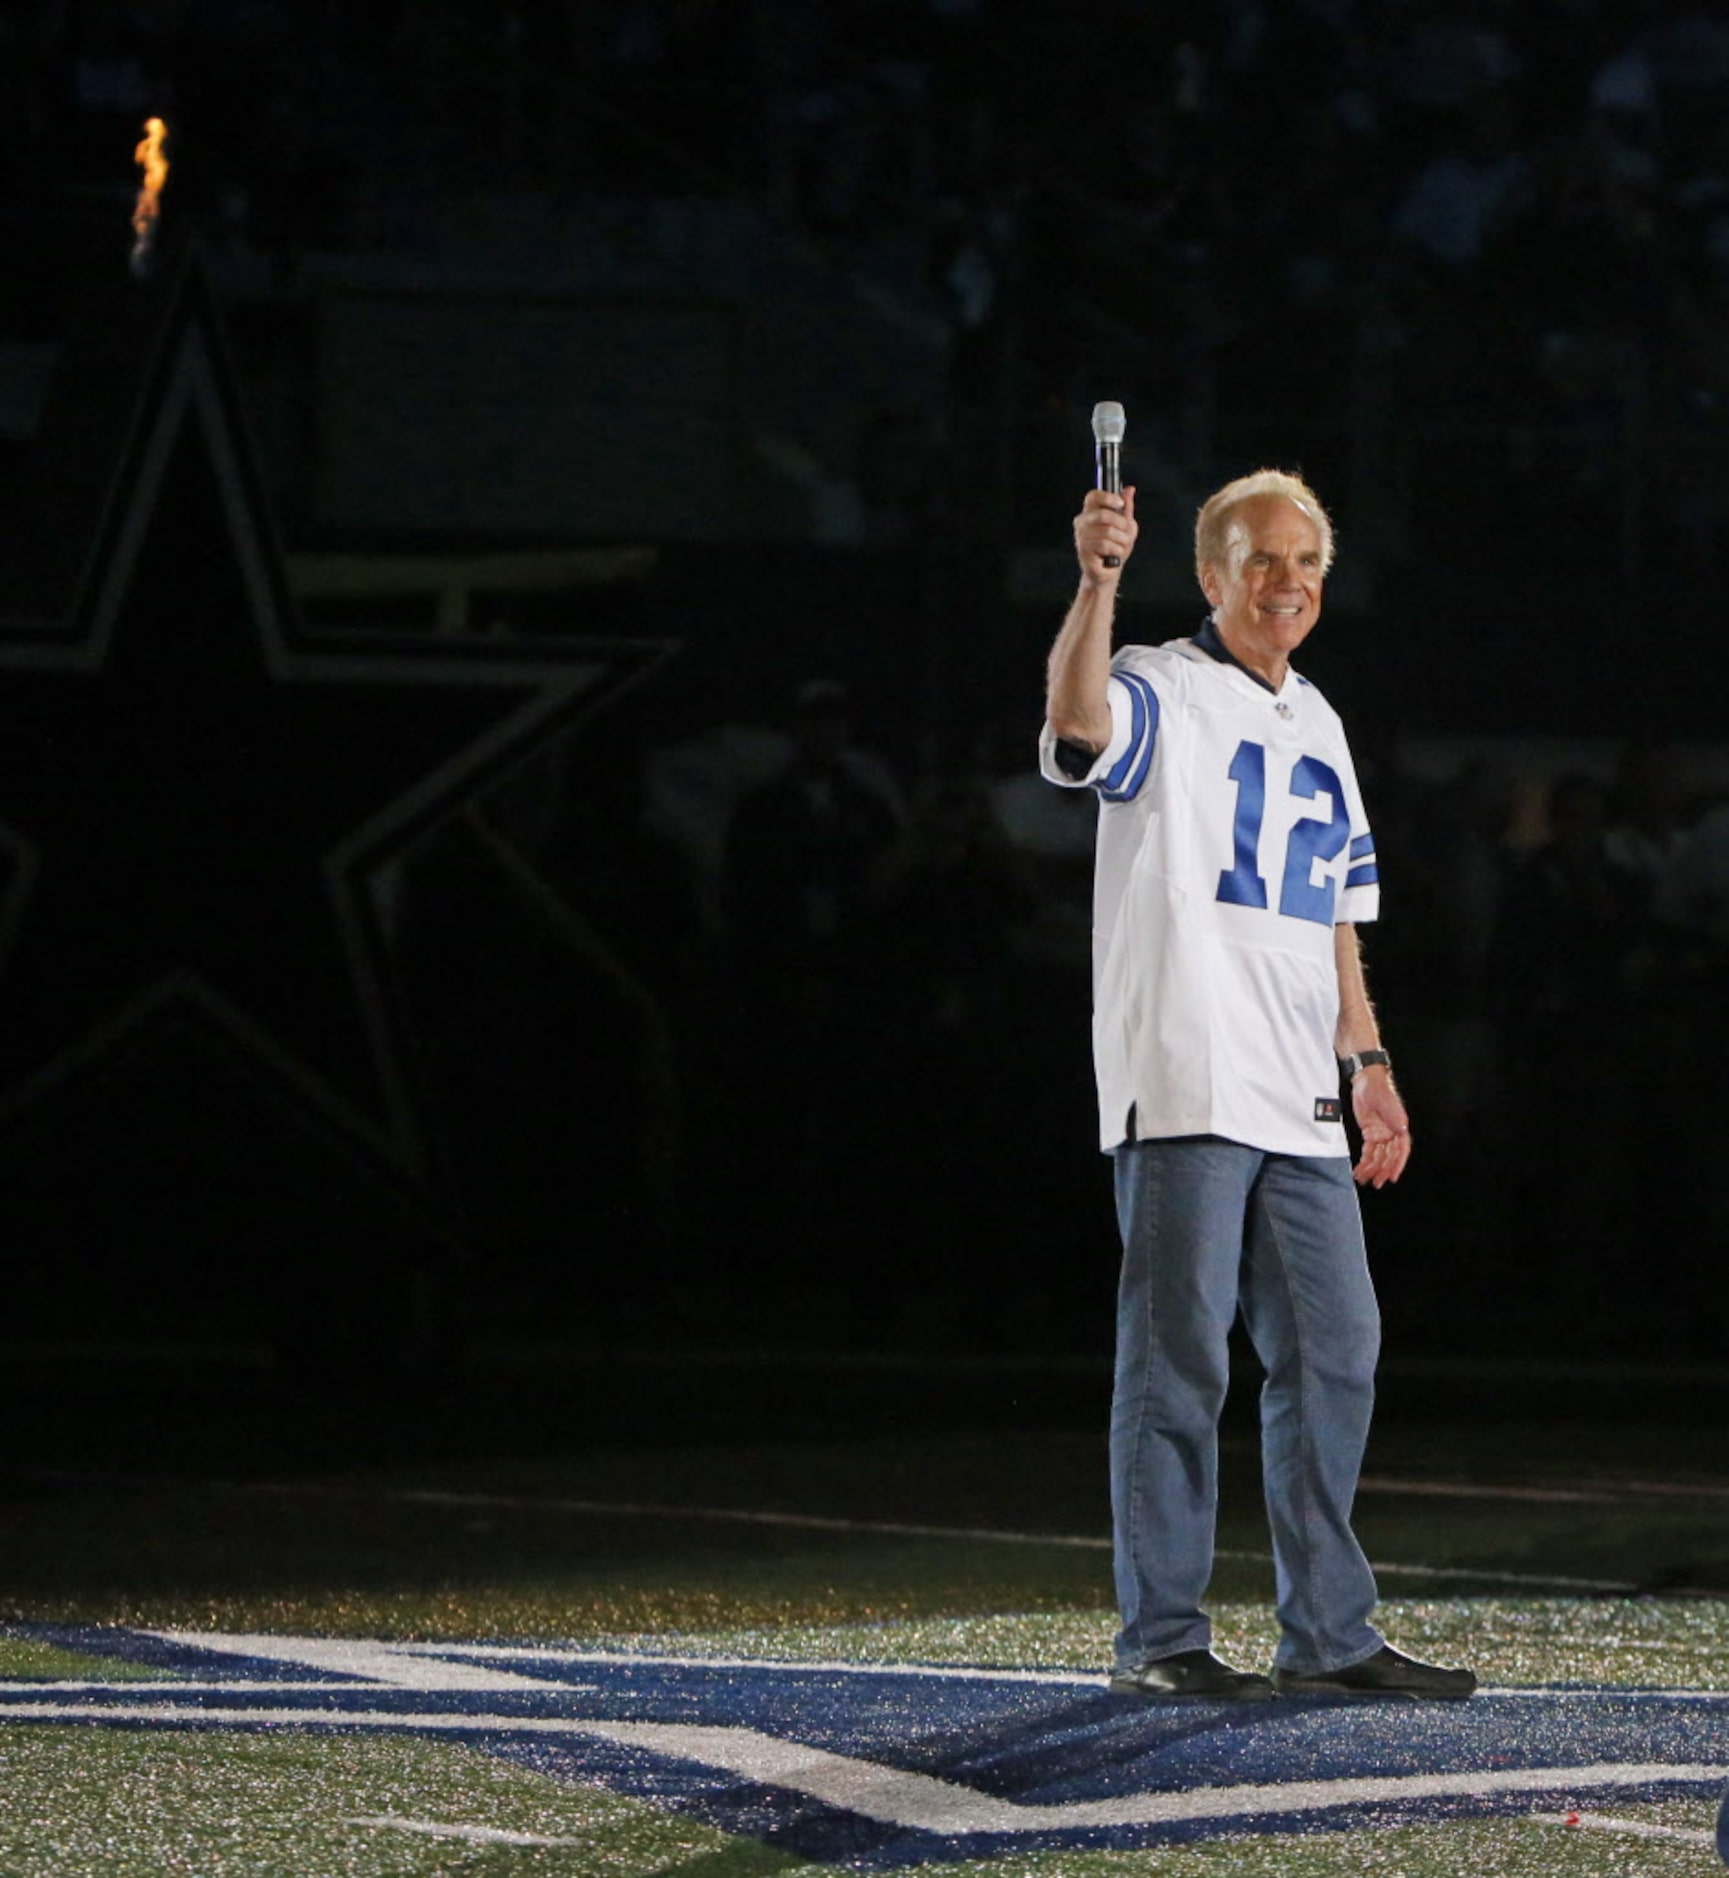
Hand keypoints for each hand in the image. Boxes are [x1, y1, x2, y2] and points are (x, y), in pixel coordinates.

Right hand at [1075, 485, 1136, 583]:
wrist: (1109, 573)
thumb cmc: (1115, 549)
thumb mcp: (1126, 526)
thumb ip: (1126, 508)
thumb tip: (1129, 489)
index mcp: (1090, 513)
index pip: (1093, 496)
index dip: (1108, 497)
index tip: (1120, 504)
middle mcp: (1082, 523)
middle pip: (1103, 514)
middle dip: (1121, 524)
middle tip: (1124, 533)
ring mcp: (1081, 537)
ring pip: (1108, 532)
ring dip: (1121, 541)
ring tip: (1119, 547)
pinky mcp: (1083, 551)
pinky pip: (1105, 545)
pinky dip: (1116, 550)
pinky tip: (1114, 555)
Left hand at [1351, 1067, 1409, 1188]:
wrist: (1366, 1079)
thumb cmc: (1378, 1087)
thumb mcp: (1385, 1099)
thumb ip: (1393, 1114)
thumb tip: (1401, 1129)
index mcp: (1400, 1126)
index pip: (1401, 1150)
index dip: (1397, 1164)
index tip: (1392, 1177)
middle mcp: (1392, 1132)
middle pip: (1389, 1156)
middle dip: (1382, 1171)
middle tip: (1376, 1183)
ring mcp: (1381, 1133)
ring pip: (1378, 1156)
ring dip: (1372, 1169)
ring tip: (1363, 1179)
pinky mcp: (1370, 1132)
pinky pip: (1369, 1150)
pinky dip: (1365, 1161)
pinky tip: (1360, 1169)